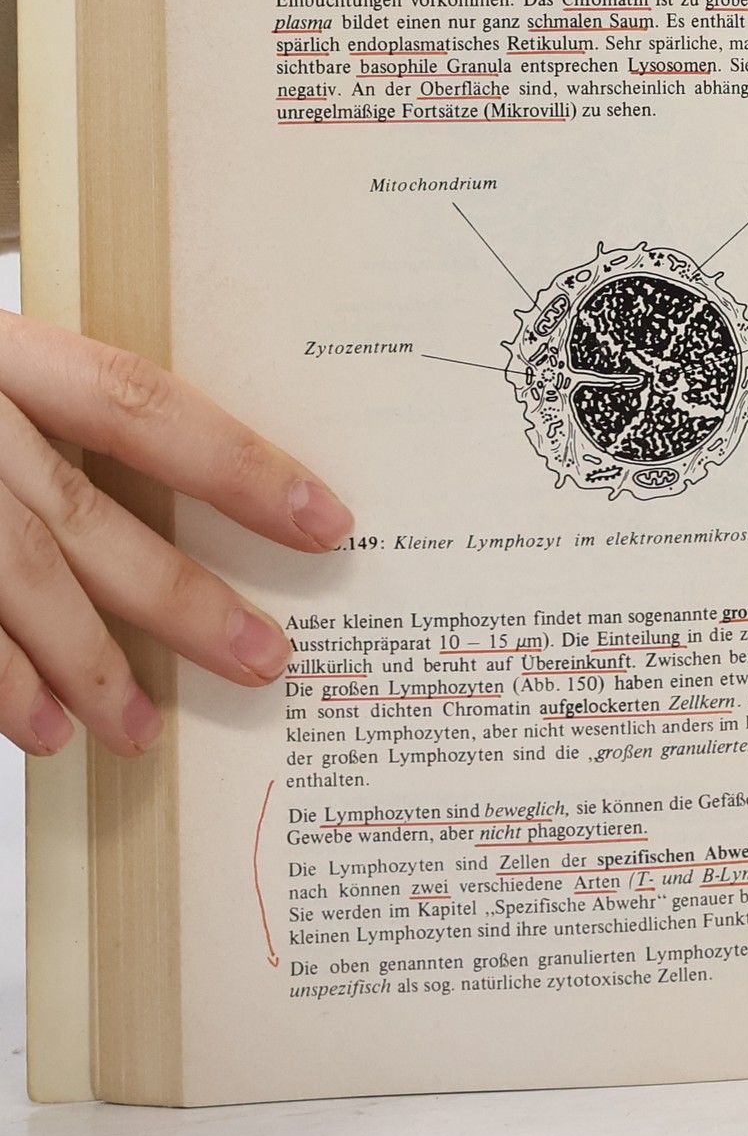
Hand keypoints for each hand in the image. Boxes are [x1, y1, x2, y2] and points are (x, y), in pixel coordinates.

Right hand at [0, 314, 351, 757]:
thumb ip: (51, 419)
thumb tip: (166, 515)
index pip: (138, 404)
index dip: (237, 465)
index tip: (327, 521)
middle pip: (78, 512)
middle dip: (179, 596)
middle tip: (266, 660)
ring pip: (5, 578)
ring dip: (84, 664)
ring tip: (143, 732)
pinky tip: (42, 732)